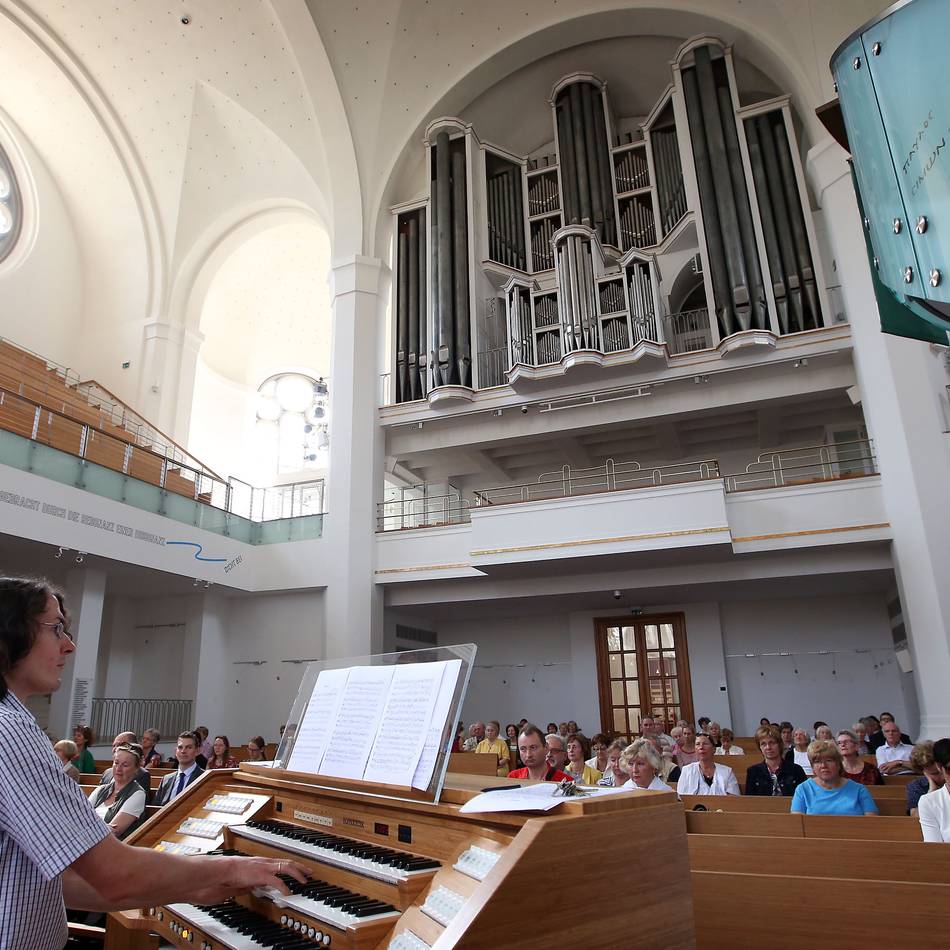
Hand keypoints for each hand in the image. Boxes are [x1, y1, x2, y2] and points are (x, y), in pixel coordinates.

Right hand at [190, 856, 308, 904]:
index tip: (300, 868)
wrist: (222, 869)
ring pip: (287, 867)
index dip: (292, 864)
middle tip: (310, 872)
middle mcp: (266, 862)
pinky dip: (285, 887)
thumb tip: (252, 887)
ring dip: (298, 873)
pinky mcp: (261, 875)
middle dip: (301, 867)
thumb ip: (250, 881)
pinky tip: (288, 894)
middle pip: (288, 861)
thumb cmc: (230, 872)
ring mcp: (265, 867)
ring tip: (305, 880)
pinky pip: (277, 881)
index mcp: (262, 862)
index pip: (281, 861)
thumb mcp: (244, 877)